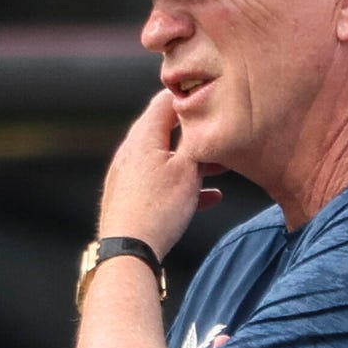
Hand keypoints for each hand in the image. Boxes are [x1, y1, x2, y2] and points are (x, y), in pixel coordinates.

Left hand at [97, 90, 223, 258]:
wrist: (127, 251)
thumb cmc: (157, 209)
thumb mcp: (188, 169)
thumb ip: (196, 141)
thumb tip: (204, 120)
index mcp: (144, 137)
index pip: (166, 100)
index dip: (190, 95)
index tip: (212, 95)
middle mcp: (131, 151)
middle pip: (166, 129)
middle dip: (196, 131)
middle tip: (220, 133)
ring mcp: (128, 174)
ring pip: (166, 157)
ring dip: (193, 160)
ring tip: (220, 167)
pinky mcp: (130, 196)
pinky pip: (160, 182)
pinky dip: (182, 183)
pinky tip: (208, 196)